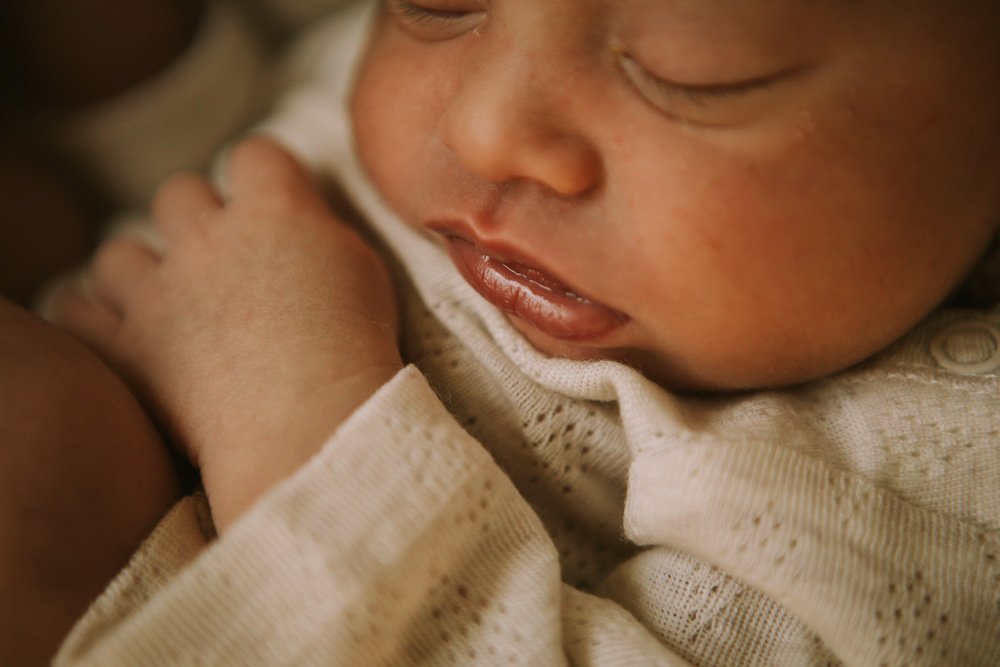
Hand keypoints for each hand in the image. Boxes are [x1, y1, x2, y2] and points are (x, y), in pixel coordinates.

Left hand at [47, 137, 401, 527]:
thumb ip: (325, 231)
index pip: (255, 155)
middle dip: (198, 220)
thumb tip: (303, 220)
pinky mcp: (127, 348)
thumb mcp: (366, 272)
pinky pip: (75, 310)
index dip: (262, 176)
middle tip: (224, 261)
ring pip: (119, 252)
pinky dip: (90, 314)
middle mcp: (208, 239)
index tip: (272, 203)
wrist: (313, 424)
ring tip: (166, 303)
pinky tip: (116, 328)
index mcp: (274, 213)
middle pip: (180, 194)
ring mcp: (159, 293)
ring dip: (139, 271)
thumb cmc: (355, 351)